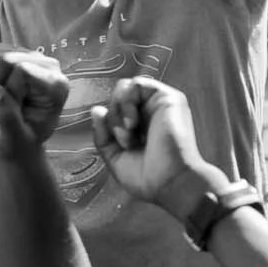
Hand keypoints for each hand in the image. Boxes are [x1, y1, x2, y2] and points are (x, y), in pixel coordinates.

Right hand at [0, 47, 68, 161]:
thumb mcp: (16, 139)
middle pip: (5, 58)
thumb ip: (7, 116)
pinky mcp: (12, 52)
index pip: (22, 70)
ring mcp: (29, 56)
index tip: (11, 109)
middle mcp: (47, 65)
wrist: (19, 140)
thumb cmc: (22, 141)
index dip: (8, 90)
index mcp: (55, 86)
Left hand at [90, 78, 212, 209]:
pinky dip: (127, 101)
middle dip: (113, 116)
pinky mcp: (169, 98)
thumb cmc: (148, 177)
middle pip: (118, 96)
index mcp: (141, 125)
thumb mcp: (115, 157)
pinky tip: (132, 122)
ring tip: (128, 131)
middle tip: (122, 138)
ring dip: (119, 109)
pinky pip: (137, 83)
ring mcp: (160, 104)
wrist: (170, 183)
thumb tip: (96, 110)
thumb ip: (102, 134)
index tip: (116, 143)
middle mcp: (151, 112)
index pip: (115, 108)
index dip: (108, 122)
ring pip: (125, 87)